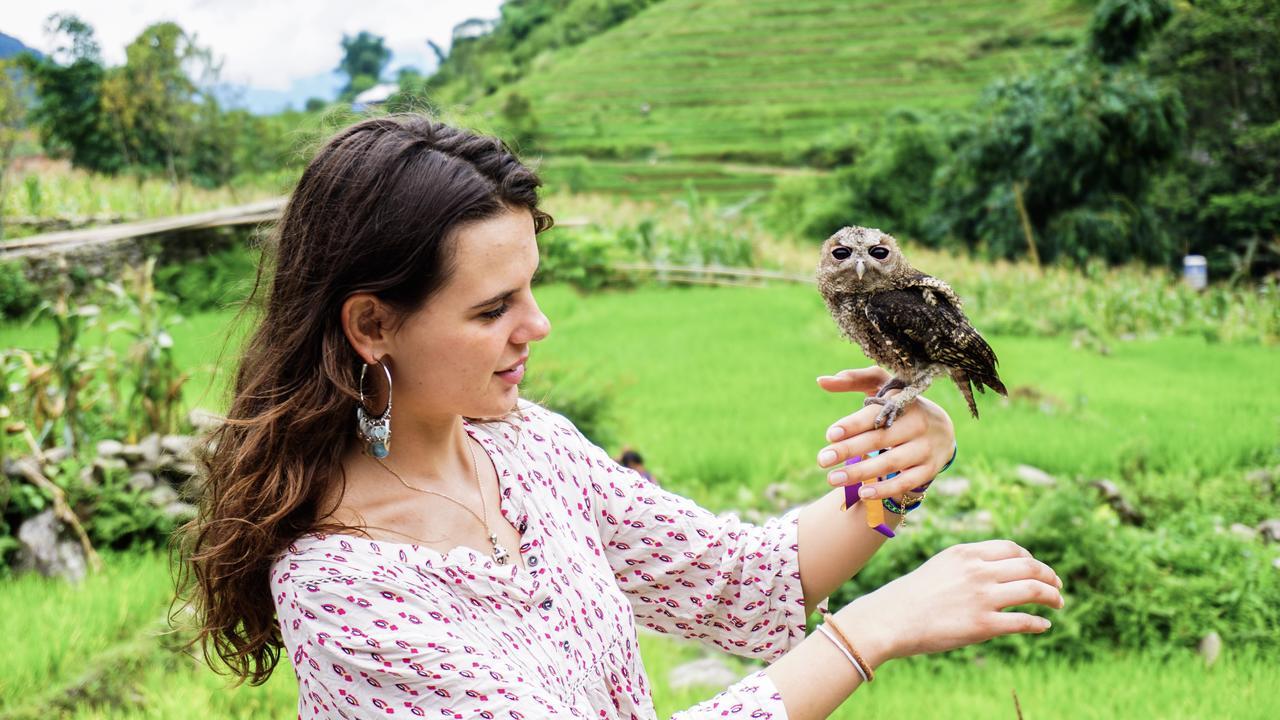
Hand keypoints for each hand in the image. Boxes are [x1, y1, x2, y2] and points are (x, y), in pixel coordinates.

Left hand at [815, 367, 954, 498]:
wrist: (943, 429)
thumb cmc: (901, 406)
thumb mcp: (883, 387)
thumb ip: (853, 380)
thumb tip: (821, 381)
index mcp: (903, 401)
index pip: (876, 413)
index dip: (853, 424)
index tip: (830, 435)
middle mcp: (917, 424)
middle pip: (879, 439)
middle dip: (848, 450)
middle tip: (822, 460)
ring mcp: (925, 448)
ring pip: (891, 462)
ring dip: (860, 472)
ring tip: (832, 478)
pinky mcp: (929, 469)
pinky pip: (906, 482)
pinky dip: (885, 489)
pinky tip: (863, 493)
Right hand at [836, 540, 1064, 664]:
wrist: (891, 619)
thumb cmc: (912, 595)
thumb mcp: (941, 566)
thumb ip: (968, 565)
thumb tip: (997, 572)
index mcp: (966, 553)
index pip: (1012, 548)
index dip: (1031, 558)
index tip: (1037, 569)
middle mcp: (978, 571)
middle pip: (1030, 566)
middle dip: (1050, 576)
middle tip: (1057, 586)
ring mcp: (983, 598)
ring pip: (1034, 590)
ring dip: (1052, 597)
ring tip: (1058, 603)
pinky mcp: (984, 625)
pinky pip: (1024, 621)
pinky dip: (1039, 623)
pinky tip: (1044, 626)